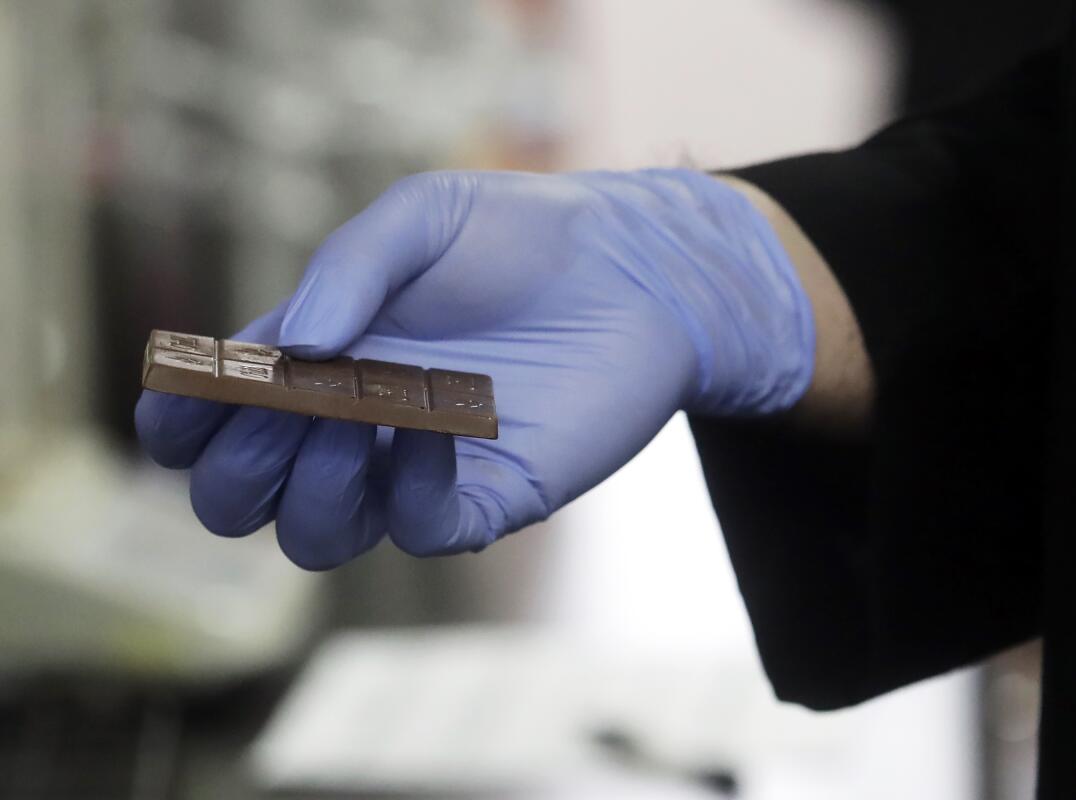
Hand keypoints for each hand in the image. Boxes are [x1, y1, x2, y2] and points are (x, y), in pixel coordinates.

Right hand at [135, 169, 813, 567]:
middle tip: (284, 402)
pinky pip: (422, 532)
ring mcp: (416, 471)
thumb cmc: (521, 237)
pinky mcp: (490, 496)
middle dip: (238, 465)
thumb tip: (289, 348)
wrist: (634, 267)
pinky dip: (410, 490)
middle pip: (241, 503)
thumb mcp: (421, 220)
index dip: (180, 421)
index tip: (192, 388)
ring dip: (317, 483)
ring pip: (317, 538)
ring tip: (364, 408)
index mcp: (315, 361)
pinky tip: (438, 422)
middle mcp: (350, 428)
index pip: (208, 424)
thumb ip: (348, 269)